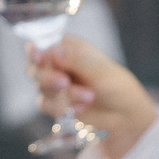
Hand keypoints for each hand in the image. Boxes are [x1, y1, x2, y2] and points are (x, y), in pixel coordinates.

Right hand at [31, 35, 158, 158]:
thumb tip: (53, 51)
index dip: (35, 52)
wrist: (124, 114)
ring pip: (41, 88)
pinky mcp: (55, 102)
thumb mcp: (99, 70)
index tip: (39, 58)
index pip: (42, 45)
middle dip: (49, 79)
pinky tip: (81, 108)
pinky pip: (45, 105)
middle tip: (65, 83)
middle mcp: (58, 63)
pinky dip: (61, 108)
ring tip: (88, 97)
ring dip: (64, 96)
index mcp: (68, 47)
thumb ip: (75, 60)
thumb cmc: (116, 85)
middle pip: (35, 68)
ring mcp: (55, 84)